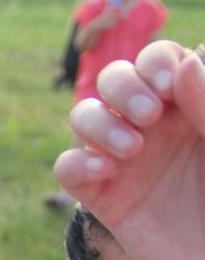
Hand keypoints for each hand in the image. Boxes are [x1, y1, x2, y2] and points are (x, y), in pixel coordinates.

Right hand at [55, 41, 204, 259]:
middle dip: (123, 87)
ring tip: (132, 150)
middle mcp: (156, 129)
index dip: (156, 62)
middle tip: (149, 114)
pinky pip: (67, 167)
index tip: (170, 86)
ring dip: (98, 122)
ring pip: (84, 115)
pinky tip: (106, 171)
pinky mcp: (104, 198)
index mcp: (193, 108)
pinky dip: (76, 161)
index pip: (160, 61)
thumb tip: (182, 65)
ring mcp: (126, 163)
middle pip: (115, 79)